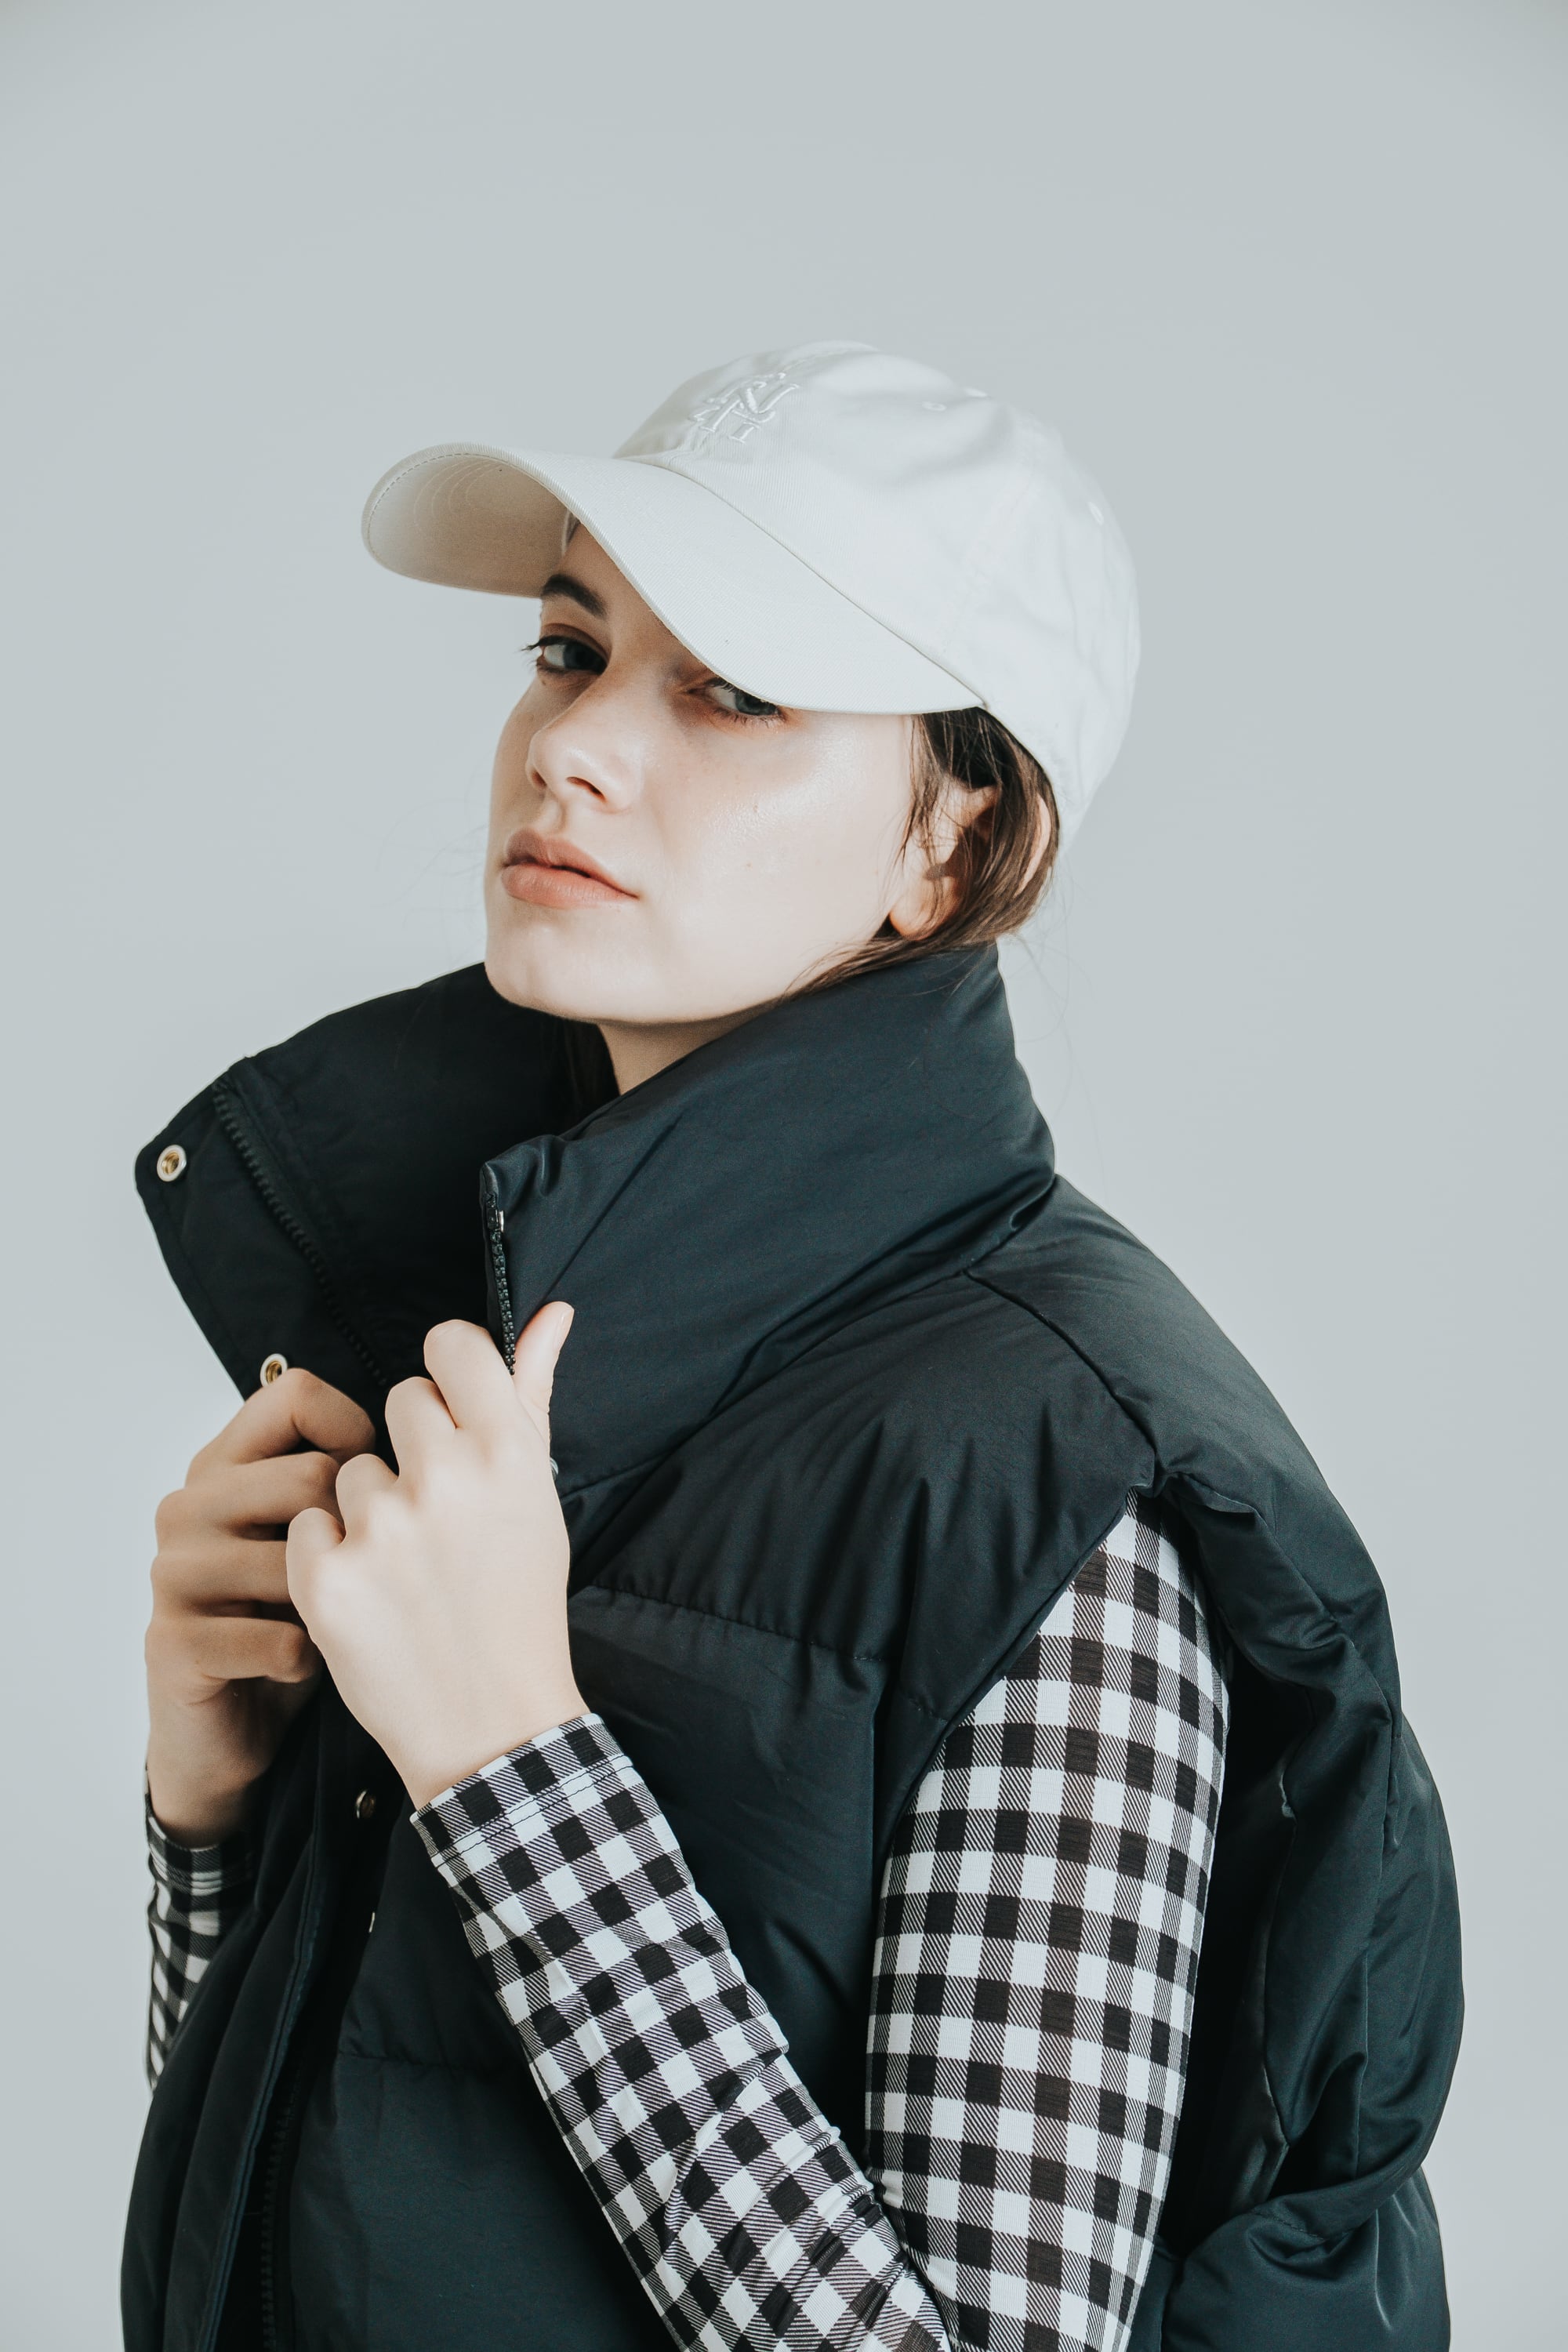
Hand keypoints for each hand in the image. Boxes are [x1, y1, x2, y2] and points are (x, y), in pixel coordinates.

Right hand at [146, 1369, 375, 1843]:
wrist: (236, 1731)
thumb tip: (450, 1405)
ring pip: (298, 1562)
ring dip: (338, 1608)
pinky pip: (278, 1638)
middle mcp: (189, 1505)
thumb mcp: (333, 1532)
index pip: (296, 1394)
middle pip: (309, 1476)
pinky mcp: (172, 1642)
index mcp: (226, 1461)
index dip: (358, 1431)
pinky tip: (309, 1668)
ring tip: (332, 1627)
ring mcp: (173, 1572)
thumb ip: (363, 1467)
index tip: (381, 1483)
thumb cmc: (309, 1619)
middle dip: (357, 1537)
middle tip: (358, 1580)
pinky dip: (312, 1662)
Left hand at [286, 1308, 580, 1808]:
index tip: (453, 1416)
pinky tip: (371, 1598)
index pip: (451, 1345)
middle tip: (438, 1517)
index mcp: (509, 1452)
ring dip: (368, 1512)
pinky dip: (327, 1561)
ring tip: (408, 1570)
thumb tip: (550, 1312)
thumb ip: (533, 1394)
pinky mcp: (325, 1578)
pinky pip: (305, 1528)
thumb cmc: (520, 1606)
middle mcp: (446, 1480)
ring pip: (349, 1472)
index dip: (448, 1376)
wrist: (491, 1726)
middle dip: (412, 1450)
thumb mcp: (539, 1497)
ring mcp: (381, 1530)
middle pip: (398, 1402)